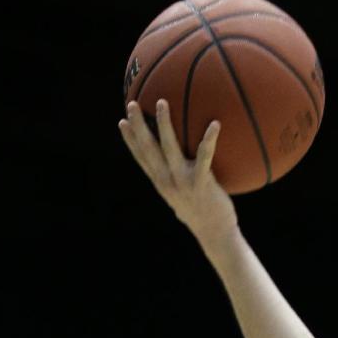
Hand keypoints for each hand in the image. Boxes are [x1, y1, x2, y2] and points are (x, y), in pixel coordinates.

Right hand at [118, 99, 237, 245]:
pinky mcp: (201, 184)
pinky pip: (205, 157)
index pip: (141, 158)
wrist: (215, 234)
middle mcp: (167, 181)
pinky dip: (209, 140)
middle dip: (138, 126)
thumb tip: (181, 166)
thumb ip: (178, 180)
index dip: (130, 140)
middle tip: (132, 104)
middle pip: (148, 149)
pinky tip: (215, 124)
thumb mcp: (184, 196)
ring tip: (161, 103)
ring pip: (168, 148)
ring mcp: (182, 182)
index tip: (122, 122)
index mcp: (161, 183)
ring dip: (163, 124)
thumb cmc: (203, 212)